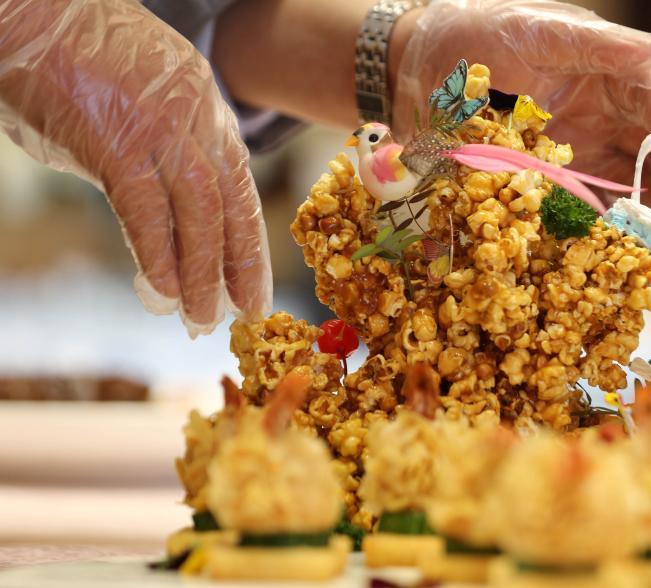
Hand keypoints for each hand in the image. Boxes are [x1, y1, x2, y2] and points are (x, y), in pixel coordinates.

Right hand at [0, 0, 271, 335]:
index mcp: (206, 108)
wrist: (35, 10)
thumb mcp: (139, 102)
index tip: (251, 283)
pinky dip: (158, 256)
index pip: (238, 187)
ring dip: (201, 274)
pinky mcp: (117, 141)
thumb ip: (157, 152)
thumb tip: (153, 207)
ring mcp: (161, 128)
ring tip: (201, 319)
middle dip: (241, 265)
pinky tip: (163, 294)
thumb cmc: (74, 57)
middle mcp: (196, 118)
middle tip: (245, 313)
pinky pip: (147, 211)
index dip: (246, 241)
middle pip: (231, 204)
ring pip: (199, 214)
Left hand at [392, 0, 650, 250]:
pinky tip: (621, 237)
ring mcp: (578, 143)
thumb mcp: (539, 31)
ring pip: (627, 174)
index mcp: (605, 69)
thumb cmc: (477, 33)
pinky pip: (587, 196)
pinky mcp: (551, 173)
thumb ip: (597, 44)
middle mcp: (600, 107)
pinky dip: (606, 216)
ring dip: (647, 201)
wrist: (417, 67)